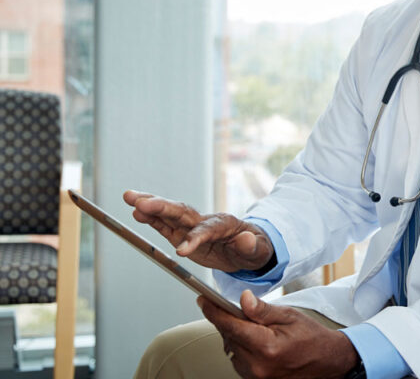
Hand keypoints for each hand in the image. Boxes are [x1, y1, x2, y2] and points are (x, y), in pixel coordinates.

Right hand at [123, 190, 273, 272]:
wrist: (250, 248)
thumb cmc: (255, 248)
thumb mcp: (259, 250)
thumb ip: (251, 246)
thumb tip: (246, 239)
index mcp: (225, 224)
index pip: (207, 230)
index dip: (195, 238)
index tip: (182, 250)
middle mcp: (205, 221)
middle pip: (182, 213)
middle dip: (161, 207)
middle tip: (139, 201)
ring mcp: (192, 227)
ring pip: (170, 214)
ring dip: (150, 207)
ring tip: (130, 199)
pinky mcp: (183, 234)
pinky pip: (165, 226)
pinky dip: (151, 220)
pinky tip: (136, 213)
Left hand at [200, 290, 358, 378]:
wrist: (327, 361)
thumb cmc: (311, 337)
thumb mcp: (290, 316)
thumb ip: (263, 310)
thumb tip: (242, 299)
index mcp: (267, 346)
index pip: (231, 326)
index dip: (214, 311)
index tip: (203, 300)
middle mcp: (258, 365)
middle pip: (228, 338)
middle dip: (228, 321)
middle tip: (236, 309)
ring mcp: (256, 377)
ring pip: (231, 350)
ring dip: (235, 336)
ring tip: (255, 328)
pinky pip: (238, 361)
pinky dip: (241, 348)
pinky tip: (256, 342)